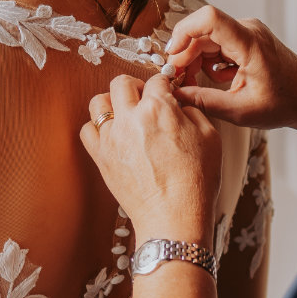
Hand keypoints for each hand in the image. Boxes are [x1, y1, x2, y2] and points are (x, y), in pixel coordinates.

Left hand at [80, 73, 222, 242]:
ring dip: (111, 103)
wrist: (174, 217)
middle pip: (121, 83)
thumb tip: (179, 105)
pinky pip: (87, 130)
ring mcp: (111, 137)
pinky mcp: (100, 157)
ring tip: (124, 115)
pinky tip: (111, 135)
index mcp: (159, 108)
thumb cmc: (196, 181)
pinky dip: (96, 127)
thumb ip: (193, 112)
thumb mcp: (210, 137)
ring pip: (98, 102)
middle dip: (135, 87)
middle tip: (145, 100)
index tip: (166, 92)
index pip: (156, 80)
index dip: (164, 84)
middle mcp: (131, 118)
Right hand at [163, 7, 296, 135]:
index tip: (173, 58)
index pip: (209, 18)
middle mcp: (248, 30)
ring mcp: (247, 33)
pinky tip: (215, 83)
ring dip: (194, 61)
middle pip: (202, 31)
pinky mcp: (245, 39)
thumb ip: (206, 103)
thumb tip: (175, 96)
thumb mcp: (242, 111)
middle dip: (184, 55)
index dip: (184, 33)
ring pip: (206, 38)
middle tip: (178, 82)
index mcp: (251, 43)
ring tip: (195, 87)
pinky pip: (216, 44)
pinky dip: (208, 62)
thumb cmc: (285, 103)